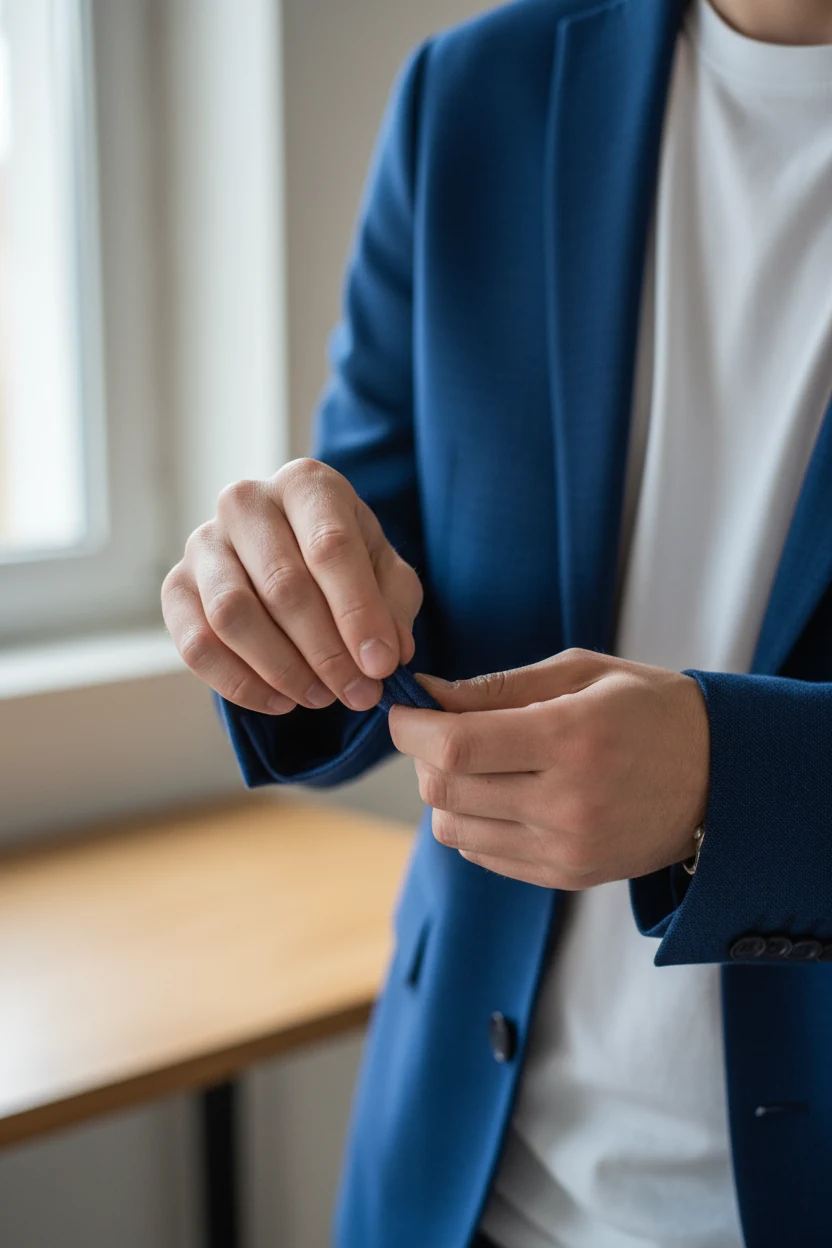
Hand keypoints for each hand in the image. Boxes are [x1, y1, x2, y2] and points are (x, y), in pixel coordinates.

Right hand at [162, 459, 422, 714]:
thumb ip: (393, 606)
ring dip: (283, 670)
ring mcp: (203, 542)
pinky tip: (280, 700)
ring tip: (322, 697)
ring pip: (233, 616)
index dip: (358, 612)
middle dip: (327, 652)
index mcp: (305, 484)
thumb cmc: (343, 562)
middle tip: (358, 693)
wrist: (289, 555)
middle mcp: (246, 502)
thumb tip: (389, 653)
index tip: (381, 665)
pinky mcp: (176, 585)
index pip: (330, 546)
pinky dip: (240, 683)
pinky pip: (197, 644)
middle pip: (282, 585)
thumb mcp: (385, 573)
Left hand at [388, 649, 709, 888]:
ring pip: (453, 829)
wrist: (721, 778)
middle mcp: (567, 803)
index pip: (455, 747)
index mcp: (572, 739)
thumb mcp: (582, 673)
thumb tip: (428, 694)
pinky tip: (502, 793)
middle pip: (444, 791)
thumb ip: (499, 687)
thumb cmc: (648, 709)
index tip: (402, 708)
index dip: (411, 727)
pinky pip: (482, 854)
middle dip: (422, 756)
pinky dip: (472, 821)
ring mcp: (566, 849)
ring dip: (445, 792)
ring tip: (476, 763)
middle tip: (437, 730)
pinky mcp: (566, 876)